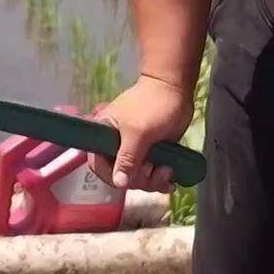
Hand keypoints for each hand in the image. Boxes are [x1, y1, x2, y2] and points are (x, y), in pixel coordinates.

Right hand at [88, 74, 193, 191]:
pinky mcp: (151, 154)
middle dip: (139, 179)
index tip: (129, 179)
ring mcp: (135, 151)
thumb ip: (127, 158)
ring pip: (137, 178)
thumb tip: (118, 183)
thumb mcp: (138, 132)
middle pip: (120, 175)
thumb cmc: (153, 104)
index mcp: (104, 135)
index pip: (98, 165)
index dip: (112, 176)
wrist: (175, 90)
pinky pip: (151, 175)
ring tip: (167, 171)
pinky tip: (170, 180)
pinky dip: (160, 180)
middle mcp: (117, 145)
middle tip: (155, 170)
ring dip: (152, 181)